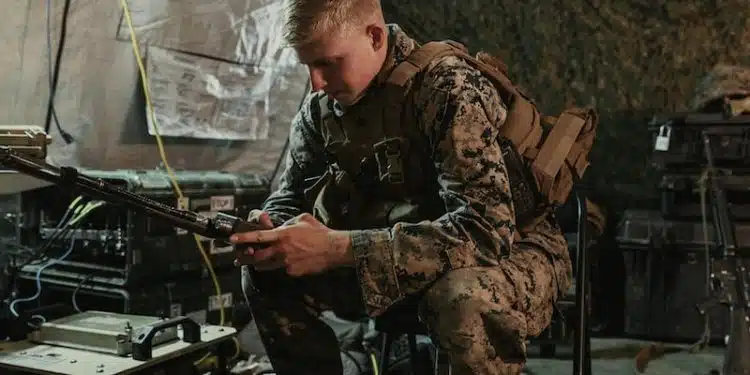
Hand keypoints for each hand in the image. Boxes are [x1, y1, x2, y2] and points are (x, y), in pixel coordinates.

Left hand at [230, 213, 353, 275]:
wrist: (333, 249)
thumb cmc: (319, 232)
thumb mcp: (303, 219)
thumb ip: (288, 222)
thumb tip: (282, 225)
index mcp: (282, 235)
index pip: (258, 236)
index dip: (244, 238)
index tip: (232, 239)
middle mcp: (281, 250)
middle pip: (257, 256)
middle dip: (245, 258)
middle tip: (239, 258)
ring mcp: (286, 263)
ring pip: (267, 265)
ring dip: (260, 264)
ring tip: (257, 263)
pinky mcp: (293, 272)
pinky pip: (284, 269)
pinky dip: (284, 266)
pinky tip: (293, 263)